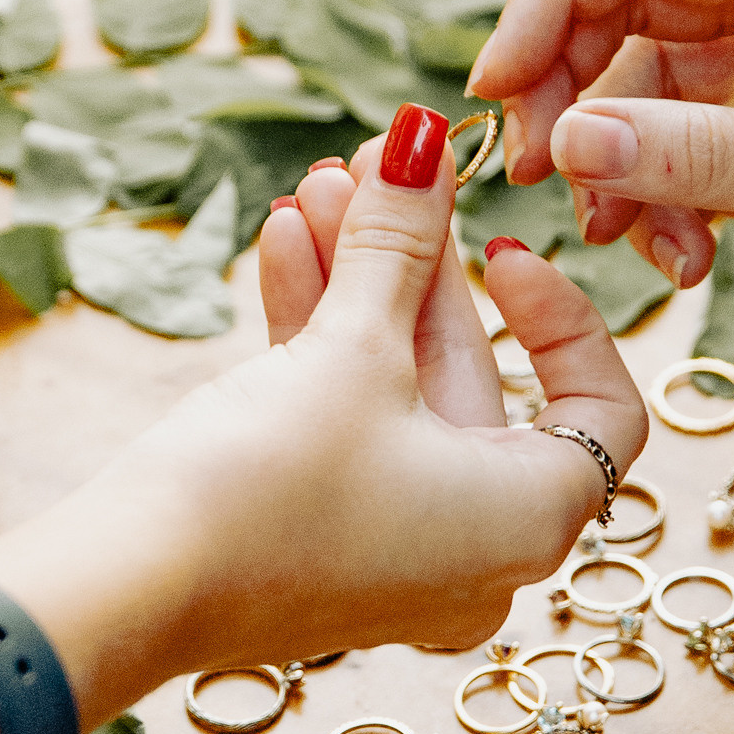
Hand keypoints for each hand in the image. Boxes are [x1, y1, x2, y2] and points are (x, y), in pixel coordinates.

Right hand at [47, 106, 646, 676]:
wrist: (132, 591)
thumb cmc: (270, 489)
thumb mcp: (353, 349)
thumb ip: (398, 243)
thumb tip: (424, 142)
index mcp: (529, 517)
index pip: (601, 408)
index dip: (563, 313)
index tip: (501, 247)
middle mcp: (477, 547)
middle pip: (474, 378)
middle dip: (417, 263)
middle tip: (383, 170)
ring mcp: (395, 548)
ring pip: (397, 394)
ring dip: (359, 285)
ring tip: (321, 187)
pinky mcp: (320, 538)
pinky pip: (346, 426)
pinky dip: (322, 342)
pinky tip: (285, 244)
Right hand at [473, 0, 733, 395]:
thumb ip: (711, 155)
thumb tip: (572, 141)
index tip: (500, 81)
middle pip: (632, 15)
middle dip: (571, 90)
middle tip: (539, 173)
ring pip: (653, 99)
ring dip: (615, 164)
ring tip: (614, 234)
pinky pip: (694, 162)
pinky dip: (663, 205)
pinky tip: (672, 259)